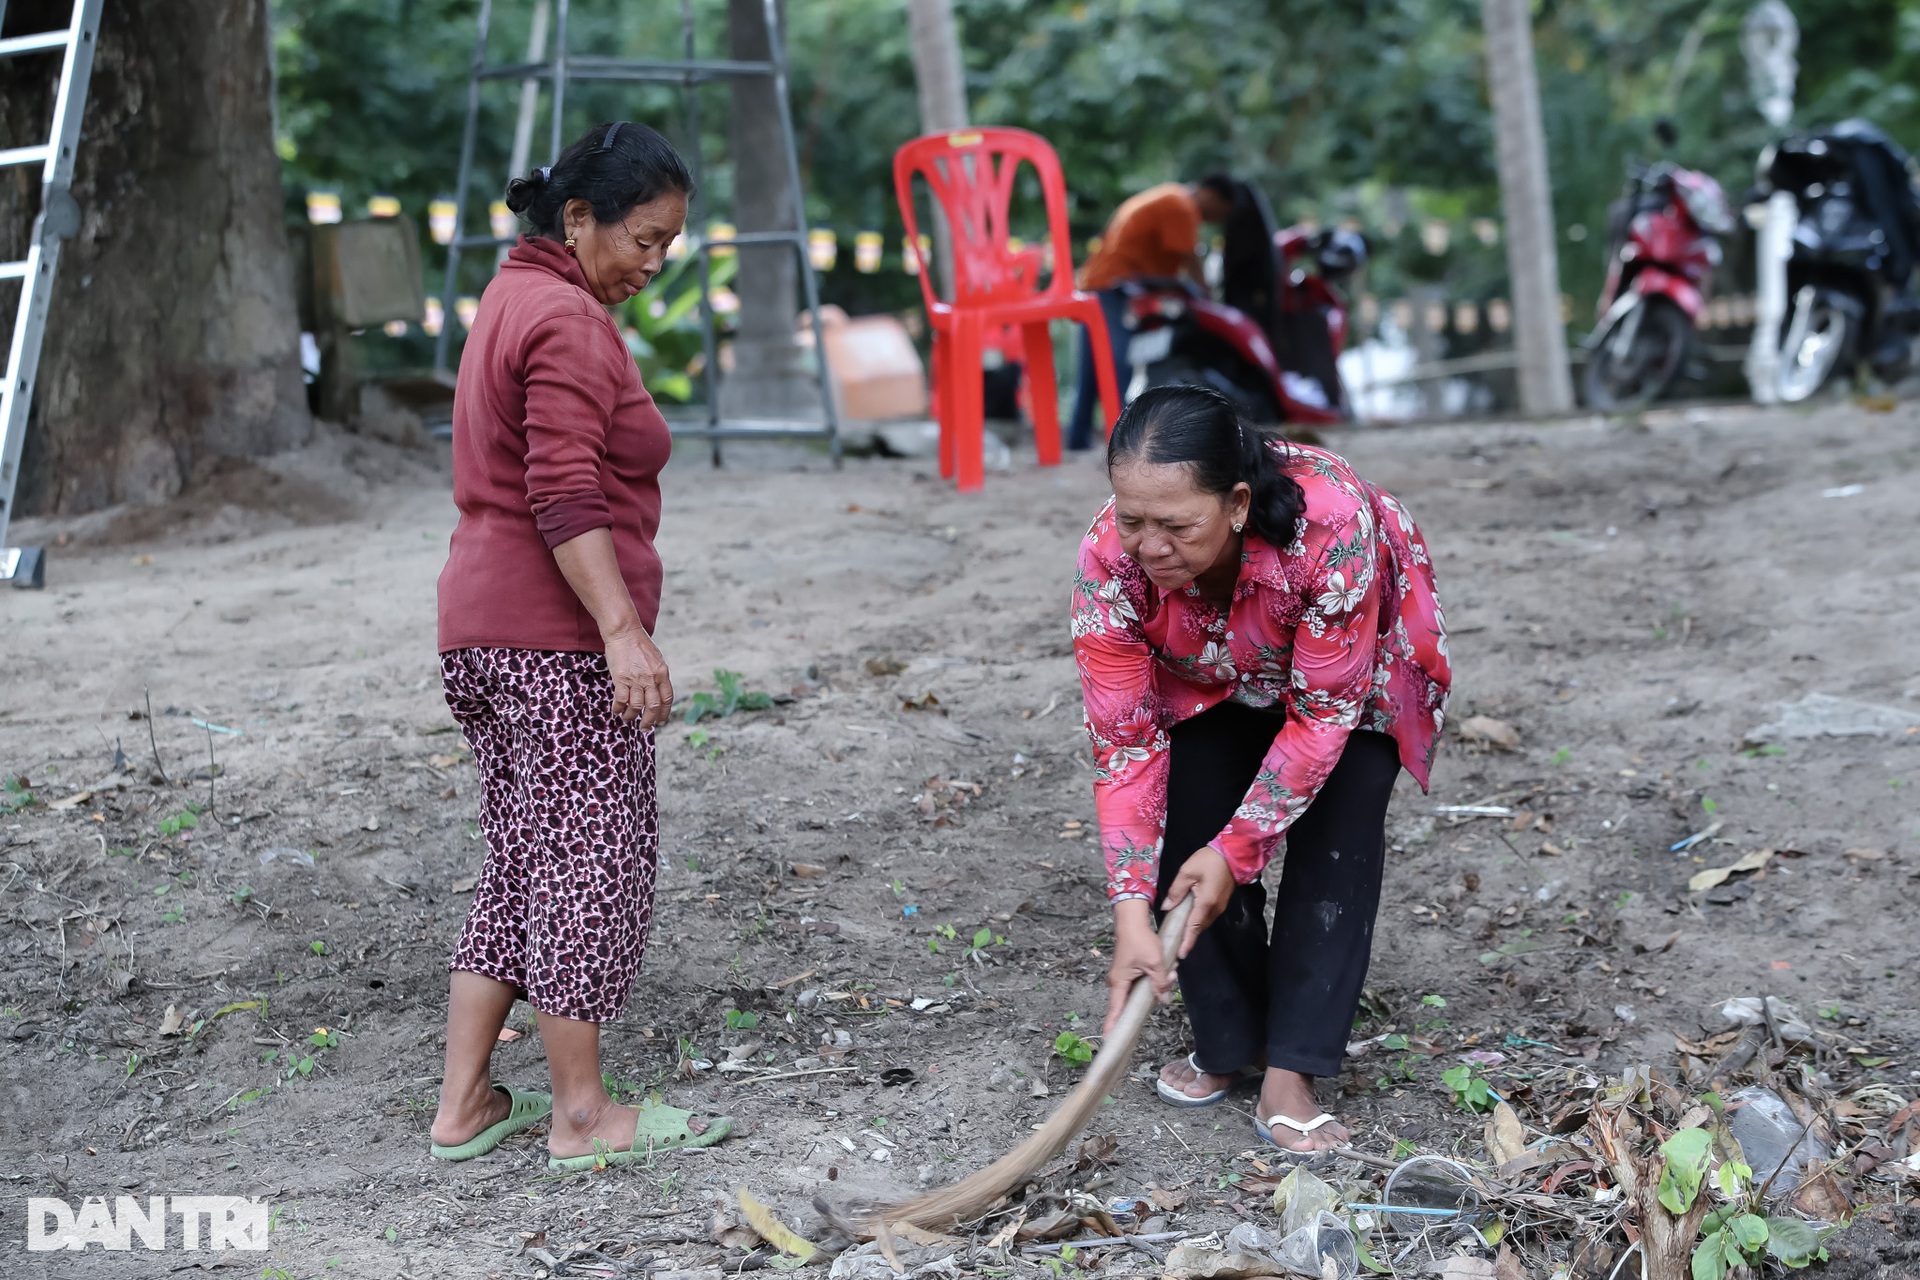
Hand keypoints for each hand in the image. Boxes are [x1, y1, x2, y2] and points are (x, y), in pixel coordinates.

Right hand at [603, 623, 672, 729]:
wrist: (624, 632)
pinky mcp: (621, 678)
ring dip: (632, 716)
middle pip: (654, 706)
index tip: (661, 721)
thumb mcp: (656, 659)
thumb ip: (657, 674)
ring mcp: (636, 679)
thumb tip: (656, 689)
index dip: (665, 713)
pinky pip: (621, 699)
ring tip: (628, 719)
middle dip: (650, 721)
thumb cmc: (638, 644)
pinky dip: (619, 708)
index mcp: (662, 673)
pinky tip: (617, 711)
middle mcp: (651, 678)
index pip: (667, 698)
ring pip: (637, 706)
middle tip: (645, 728)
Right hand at [1103, 900, 1174, 1034]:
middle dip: (1152, 997)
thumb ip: (1159, 983)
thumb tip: (1162, 999)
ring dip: (1156, 984)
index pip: (1115, 1011)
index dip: (1113, 1027)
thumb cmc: (1139, 940)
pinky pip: (1142, 981)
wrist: (1132, 920)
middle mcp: (1118, 982)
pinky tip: (1166, 969)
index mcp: (1119, 983)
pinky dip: (1154, 977)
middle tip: (1168, 980)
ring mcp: (1124, 976)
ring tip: (1169, 971)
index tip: (1110, 1041)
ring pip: (1141, 990)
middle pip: (1133, 1002)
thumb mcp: (1154, 963)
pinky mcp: (1130, 970)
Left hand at [1163, 847, 1233, 959]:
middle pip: (1199, 928)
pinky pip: (1207, 917)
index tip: (1181, 954)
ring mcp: (1219, 907)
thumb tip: (1167, 907)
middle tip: (1174, 945)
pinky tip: (1188, 919)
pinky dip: (1197, 921)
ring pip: (1203, 923)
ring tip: (1179, 935)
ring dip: (1192, 930)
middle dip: (1188, 938)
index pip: (1193, 927)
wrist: (1232, 854)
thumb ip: (1176, 891)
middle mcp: (1214, 909)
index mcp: (1205, 903)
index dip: (1187, 942)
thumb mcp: (1187, 872)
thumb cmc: (1208, 861)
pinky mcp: (1221, 903)